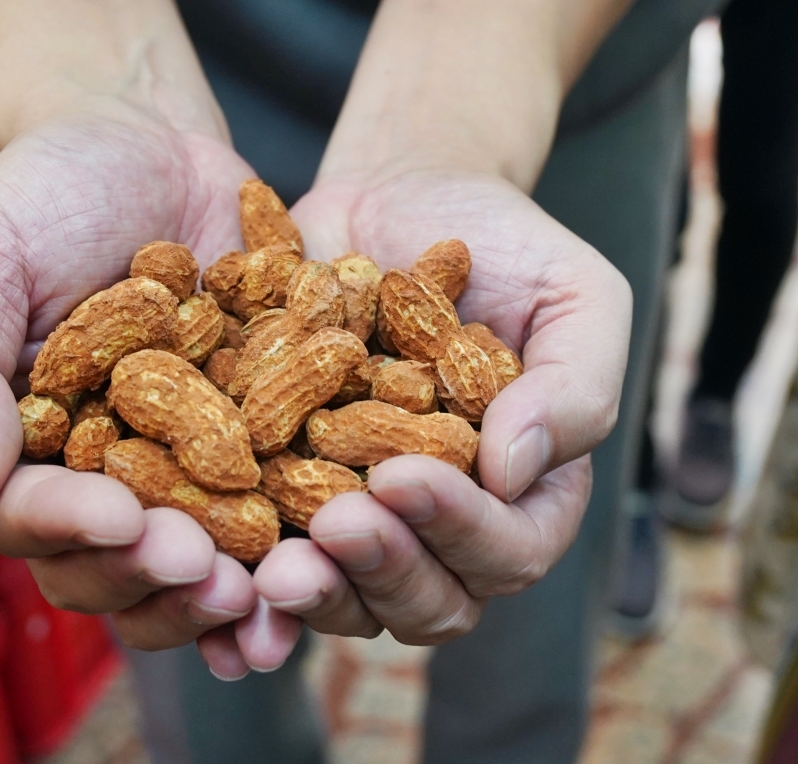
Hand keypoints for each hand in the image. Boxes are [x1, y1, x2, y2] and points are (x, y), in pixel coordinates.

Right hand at [0, 99, 300, 677]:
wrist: (148, 141)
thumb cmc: (44, 194)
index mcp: (17, 453)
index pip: (30, 519)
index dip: (73, 532)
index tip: (123, 521)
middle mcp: (97, 477)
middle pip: (116, 564)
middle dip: (158, 577)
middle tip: (209, 575)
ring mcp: (180, 466)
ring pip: (197, 556)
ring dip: (230, 586)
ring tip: (271, 589)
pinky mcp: (255, 444)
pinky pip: (278, 504)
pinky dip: (301, 538)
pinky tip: (333, 552)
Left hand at [245, 168, 629, 646]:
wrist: (401, 196)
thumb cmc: (505, 244)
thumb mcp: (577, 295)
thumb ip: (575, 386)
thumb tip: (513, 473)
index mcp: (527, 491)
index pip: (510, 550)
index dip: (461, 530)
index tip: (404, 475)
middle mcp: (448, 523)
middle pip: (431, 602)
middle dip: (384, 570)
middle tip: (335, 523)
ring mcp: (368, 516)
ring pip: (350, 599)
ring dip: (316, 594)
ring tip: (275, 564)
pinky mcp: (292, 492)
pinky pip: (272, 558)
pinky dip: (247, 581)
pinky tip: (220, 568)